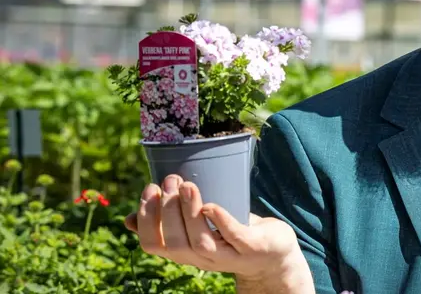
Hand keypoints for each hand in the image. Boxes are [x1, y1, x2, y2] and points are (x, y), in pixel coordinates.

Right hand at [124, 174, 304, 280]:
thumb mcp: (198, 229)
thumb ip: (169, 223)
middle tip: (170, 180)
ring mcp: (228, 256)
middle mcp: (202, 258)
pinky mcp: (252, 249)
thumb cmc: (232, 234)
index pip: (153, 245)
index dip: (146, 219)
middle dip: (167, 210)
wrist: (275, 252)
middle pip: (175, 244)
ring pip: (200, 242)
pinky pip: (234, 237)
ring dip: (190, 213)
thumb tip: (128, 219)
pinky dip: (221, 220)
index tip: (149, 189)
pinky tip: (211, 204)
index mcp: (186, 251)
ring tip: (188, 185)